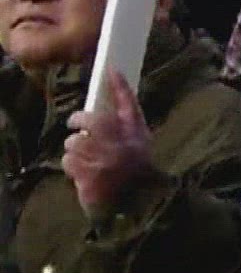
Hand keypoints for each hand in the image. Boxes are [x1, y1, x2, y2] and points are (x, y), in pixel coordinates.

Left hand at [63, 71, 155, 216]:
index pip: (128, 103)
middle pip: (91, 120)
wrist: (135, 204)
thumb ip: (127, 120)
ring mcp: (104, 159)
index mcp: (136, 134)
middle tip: (79, 126)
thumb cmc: (136, 171)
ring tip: (87, 158)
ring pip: (75, 142)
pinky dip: (72, 167)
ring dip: (76, 150)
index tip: (111, 68)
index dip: (119, 84)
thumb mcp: (139, 143)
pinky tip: (83, 172)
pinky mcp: (88, 174)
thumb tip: (112, 94)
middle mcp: (121, 143)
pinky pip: (68, 161)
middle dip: (79, 122)